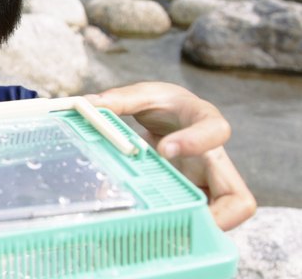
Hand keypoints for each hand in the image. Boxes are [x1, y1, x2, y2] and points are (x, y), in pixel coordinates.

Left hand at [85, 82, 255, 230]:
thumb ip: (121, 99)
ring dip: (195, 230)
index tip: (164, 149)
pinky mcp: (192, 197)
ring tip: (161, 234)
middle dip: (217, 218)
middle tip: (179, 221)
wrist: (173, 118)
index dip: (195, 142)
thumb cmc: (166, 106)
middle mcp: (213, 160)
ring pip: (220, 220)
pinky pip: (191, 219)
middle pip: (238, 198)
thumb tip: (90, 103)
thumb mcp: (147, 94)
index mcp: (204, 122)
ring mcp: (205, 184)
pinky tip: (144, 229)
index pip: (215, 131)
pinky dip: (173, 228)